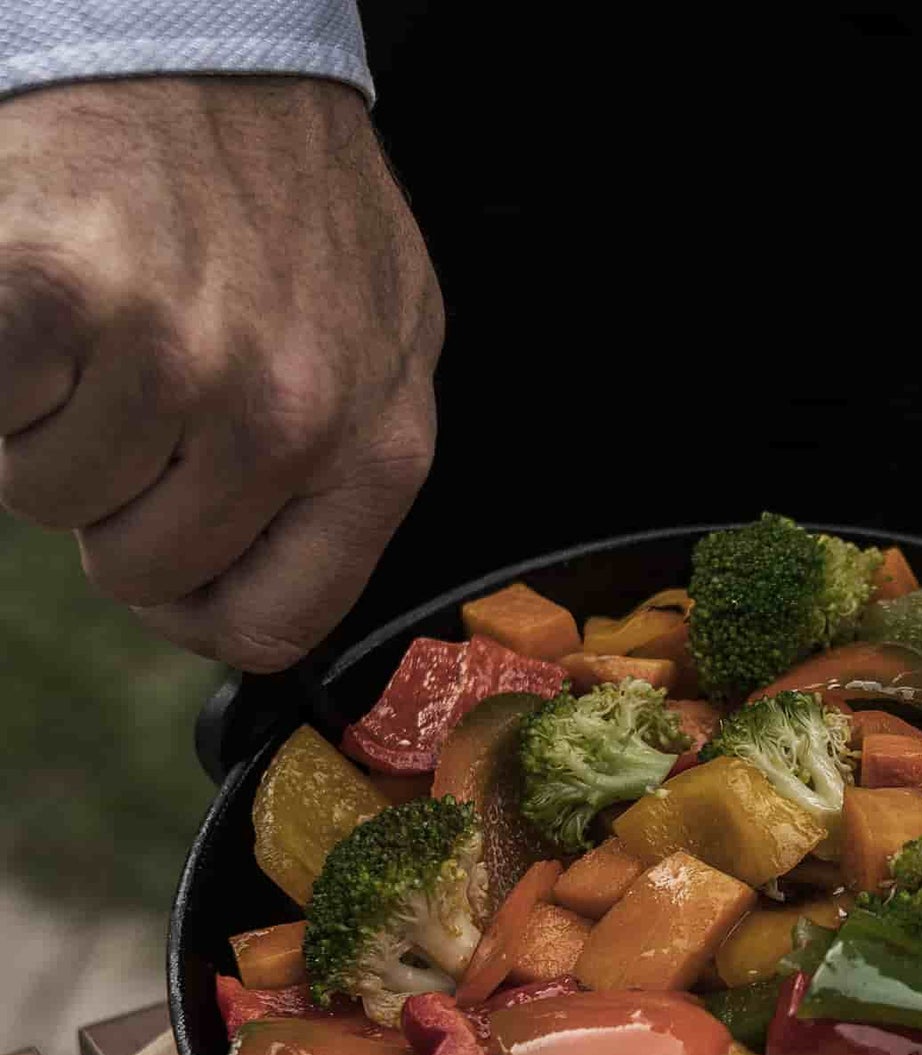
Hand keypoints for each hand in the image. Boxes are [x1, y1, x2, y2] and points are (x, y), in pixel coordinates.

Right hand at [0, 77, 443, 671]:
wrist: (208, 36)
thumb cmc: (290, 200)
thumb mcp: (381, 348)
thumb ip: (341, 476)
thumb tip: (259, 599)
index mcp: (377, 449)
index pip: (274, 625)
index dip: (198, 613)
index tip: (172, 572)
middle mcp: (287, 419)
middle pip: (144, 572)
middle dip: (114, 504)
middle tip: (131, 399)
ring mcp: (176, 359)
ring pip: (48, 496)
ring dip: (48, 427)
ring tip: (101, 325)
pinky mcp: (61, 296)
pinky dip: (2, 376)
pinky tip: (48, 301)